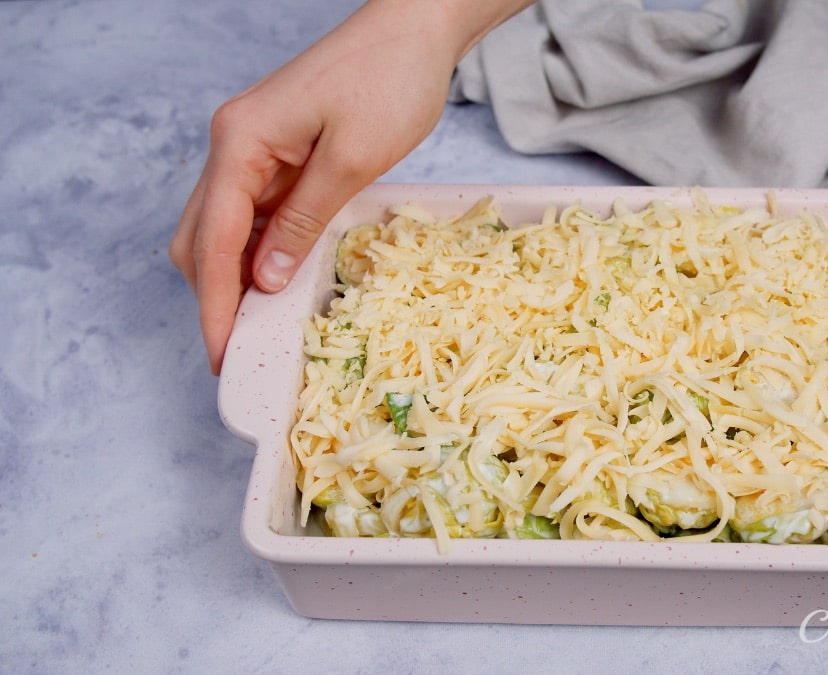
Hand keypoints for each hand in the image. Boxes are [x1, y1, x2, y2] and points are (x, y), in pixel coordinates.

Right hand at [169, 0, 531, 373]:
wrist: (413, 30)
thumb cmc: (388, 80)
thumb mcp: (351, 160)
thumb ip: (303, 221)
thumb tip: (265, 279)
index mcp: (240, 142)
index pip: (213, 240)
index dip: (215, 304)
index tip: (219, 355)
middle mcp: (234, 145)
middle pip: (202, 238)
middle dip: (215, 296)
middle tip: (241, 352)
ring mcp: (254, 149)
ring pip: (226, 229)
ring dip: (237, 277)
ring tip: (262, 328)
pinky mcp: (279, 153)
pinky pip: (257, 213)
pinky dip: (263, 251)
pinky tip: (281, 281)